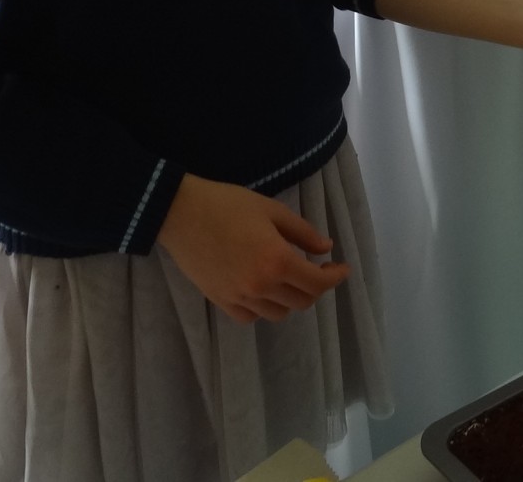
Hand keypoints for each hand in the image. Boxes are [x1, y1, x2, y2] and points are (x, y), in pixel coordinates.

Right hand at [156, 174, 349, 323]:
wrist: (180, 213)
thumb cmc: (228, 204)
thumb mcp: (273, 210)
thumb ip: (303, 232)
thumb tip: (326, 249)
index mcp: (277, 261)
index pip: (318, 283)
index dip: (335, 277)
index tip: (342, 268)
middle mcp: (261, 286)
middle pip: (302, 301)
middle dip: (317, 286)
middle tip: (318, 268)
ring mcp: (239, 297)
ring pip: (279, 313)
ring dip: (292, 298)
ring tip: (290, 278)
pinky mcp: (220, 301)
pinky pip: (251, 317)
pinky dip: (264, 307)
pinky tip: (264, 289)